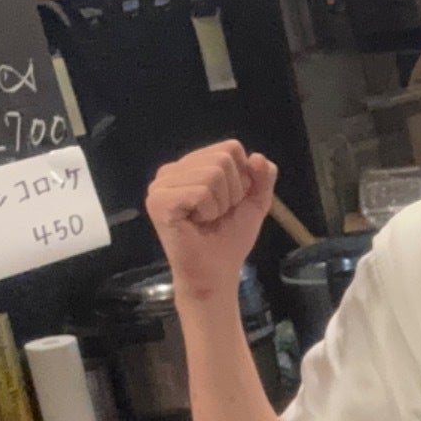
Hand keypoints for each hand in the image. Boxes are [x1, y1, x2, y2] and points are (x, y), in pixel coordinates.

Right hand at [144, 140, 276, 304]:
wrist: (216, 272)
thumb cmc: (230, 239)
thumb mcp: (254, 202)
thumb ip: (262, 177)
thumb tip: (257, 156)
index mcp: (191, 165)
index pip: (230, 148)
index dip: (242, 178)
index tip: (230, 203)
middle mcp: (172, 170)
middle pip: (223, 159)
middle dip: (231, 192)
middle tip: (216, 215)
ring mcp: (160, 184)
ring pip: (213, 174)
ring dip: (220, 204)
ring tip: (206, 220)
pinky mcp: (158, 201)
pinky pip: (200, 192)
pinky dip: (208, 210)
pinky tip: (196, 223)